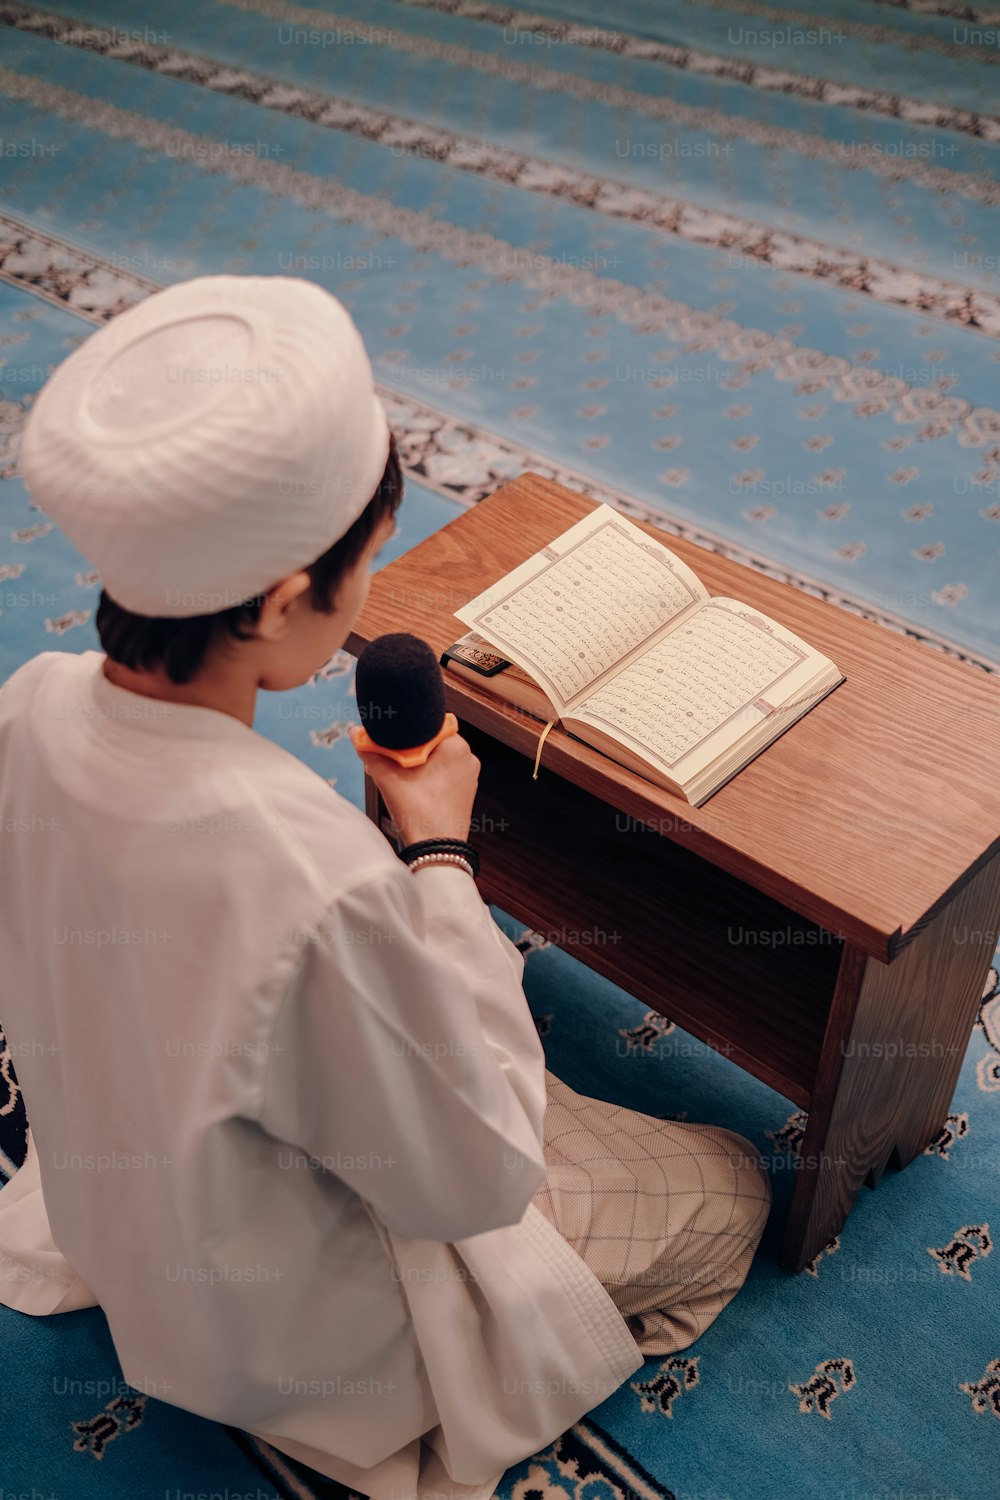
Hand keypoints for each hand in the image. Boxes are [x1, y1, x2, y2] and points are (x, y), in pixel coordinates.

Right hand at [356, 730, 480, 846]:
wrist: (437, 850)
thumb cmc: (419, 814)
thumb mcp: (388, 779)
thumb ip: (371, 752)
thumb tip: (356, 735)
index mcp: (455, 745)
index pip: (426, 723)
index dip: (405, 731)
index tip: (391, 742)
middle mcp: (467, 756)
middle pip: (430, 741)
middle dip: (408, 750)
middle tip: (391, 762)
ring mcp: (469, 774)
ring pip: (436, 758)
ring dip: (416, 764)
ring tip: (401, 779)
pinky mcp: (465, 790)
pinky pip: (443, 774)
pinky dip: (428, 777)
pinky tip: (413, 789)